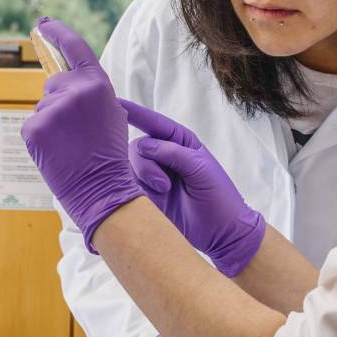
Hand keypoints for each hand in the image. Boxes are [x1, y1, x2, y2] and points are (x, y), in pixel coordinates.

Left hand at [21, 19, 141, 249]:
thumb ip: (90, 90)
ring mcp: (51, 109)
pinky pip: (32, 125)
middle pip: (53, 83)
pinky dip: (40, 138)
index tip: (43, 23)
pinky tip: (56, 151)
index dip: (57, 32)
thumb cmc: (108, 153)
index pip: (74, 47)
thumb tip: (65, 79)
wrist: (102, 188)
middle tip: (75, 129)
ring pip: (42, 107)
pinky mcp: (34, 128)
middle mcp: (73, 91)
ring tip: (70, 143)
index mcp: (96, 83)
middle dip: (59, 100)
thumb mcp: (111, 112)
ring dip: (51, 122)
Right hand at [121, 99, 266, 276]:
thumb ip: (173, 153)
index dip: (134, 113)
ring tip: (163, 191)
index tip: (114, 102)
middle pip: (137, 147)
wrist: (222, 234)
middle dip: (145, 162)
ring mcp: (154, 177)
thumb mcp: (200, 169)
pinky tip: (147, 199)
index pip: (153, 123)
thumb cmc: (219, 197)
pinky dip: (133, 189)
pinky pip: (129, 185)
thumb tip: (143, 145)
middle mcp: (164, 156)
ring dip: (143, 176)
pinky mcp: (146, 197)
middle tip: (162, 183)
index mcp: (180, 142)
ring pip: (131, 166)